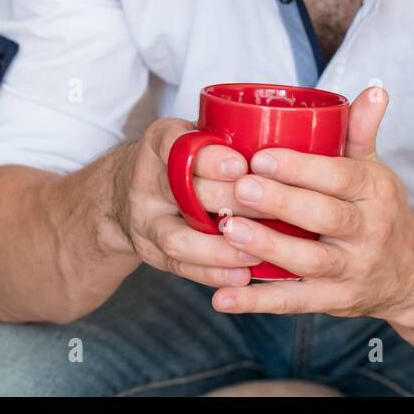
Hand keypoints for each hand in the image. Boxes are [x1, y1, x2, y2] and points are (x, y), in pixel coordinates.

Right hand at [110, 117, 266, 288]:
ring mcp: (146, 222)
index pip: (177, 147)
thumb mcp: (194, 137)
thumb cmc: (183, 161)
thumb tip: (286, 144)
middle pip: (184, 194)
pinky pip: (182, 268)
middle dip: (230, 203)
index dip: (210, 159)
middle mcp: (146, 182)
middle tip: (272, 208)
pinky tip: (243, 276)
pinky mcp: (152, 254)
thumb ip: (227, 138)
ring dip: (220, 249)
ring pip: (178, 240)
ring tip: (256, 252)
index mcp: (158, 144)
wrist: (128, 193)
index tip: (242, 166)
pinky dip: (214, 274)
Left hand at [210, 86, 413, 318]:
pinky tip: (222, 297)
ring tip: (227, 231)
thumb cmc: (381, 211)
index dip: (302, 168)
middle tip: (239, 187)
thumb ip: (361, 131)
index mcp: (375, 193)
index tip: (262, 156)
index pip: (341, 177)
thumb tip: (373, 90)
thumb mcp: (376, 169)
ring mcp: (351, 271)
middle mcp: (367, 233)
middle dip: (281, 202)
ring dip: (267, 247)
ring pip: (308, 262)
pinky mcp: (333, 301)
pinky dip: (257, 302)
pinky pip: (294, 302)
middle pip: (324, 217)